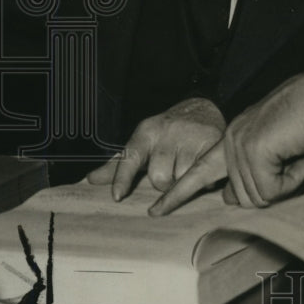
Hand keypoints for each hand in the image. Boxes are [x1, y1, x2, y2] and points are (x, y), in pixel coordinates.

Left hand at [87, 97, 225, 199]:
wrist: (202, 107)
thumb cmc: (167, 132)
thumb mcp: (142, 141)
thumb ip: (120, 164)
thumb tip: (91, 180)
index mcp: (146, 132)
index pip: (130, 157)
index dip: (122, 178)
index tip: (117, 197)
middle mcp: (167, 132)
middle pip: (158, 178)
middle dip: (164, 182)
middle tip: (170, 171)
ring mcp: (190, 136)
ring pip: (182, 179)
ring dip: (184, 180)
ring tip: (187, 166)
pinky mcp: (212, 141)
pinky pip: (204, 174)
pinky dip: (203, 178)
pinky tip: (200, 165)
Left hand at [148, 62, 303, 215]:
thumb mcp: (282, 150)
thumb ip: (260, 170)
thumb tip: (240, 199)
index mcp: (236, 137)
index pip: (200, 170)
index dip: (180, 193)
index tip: (157, 210)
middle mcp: (232, 139)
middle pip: (243, 197)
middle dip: (277, 189)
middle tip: (300, 163)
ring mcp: (240, 144)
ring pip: (259, 197)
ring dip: (289, 183)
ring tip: (303, 155)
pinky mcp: (253, 150)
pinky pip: (272, 193)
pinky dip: (294, 180)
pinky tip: (302, 156)